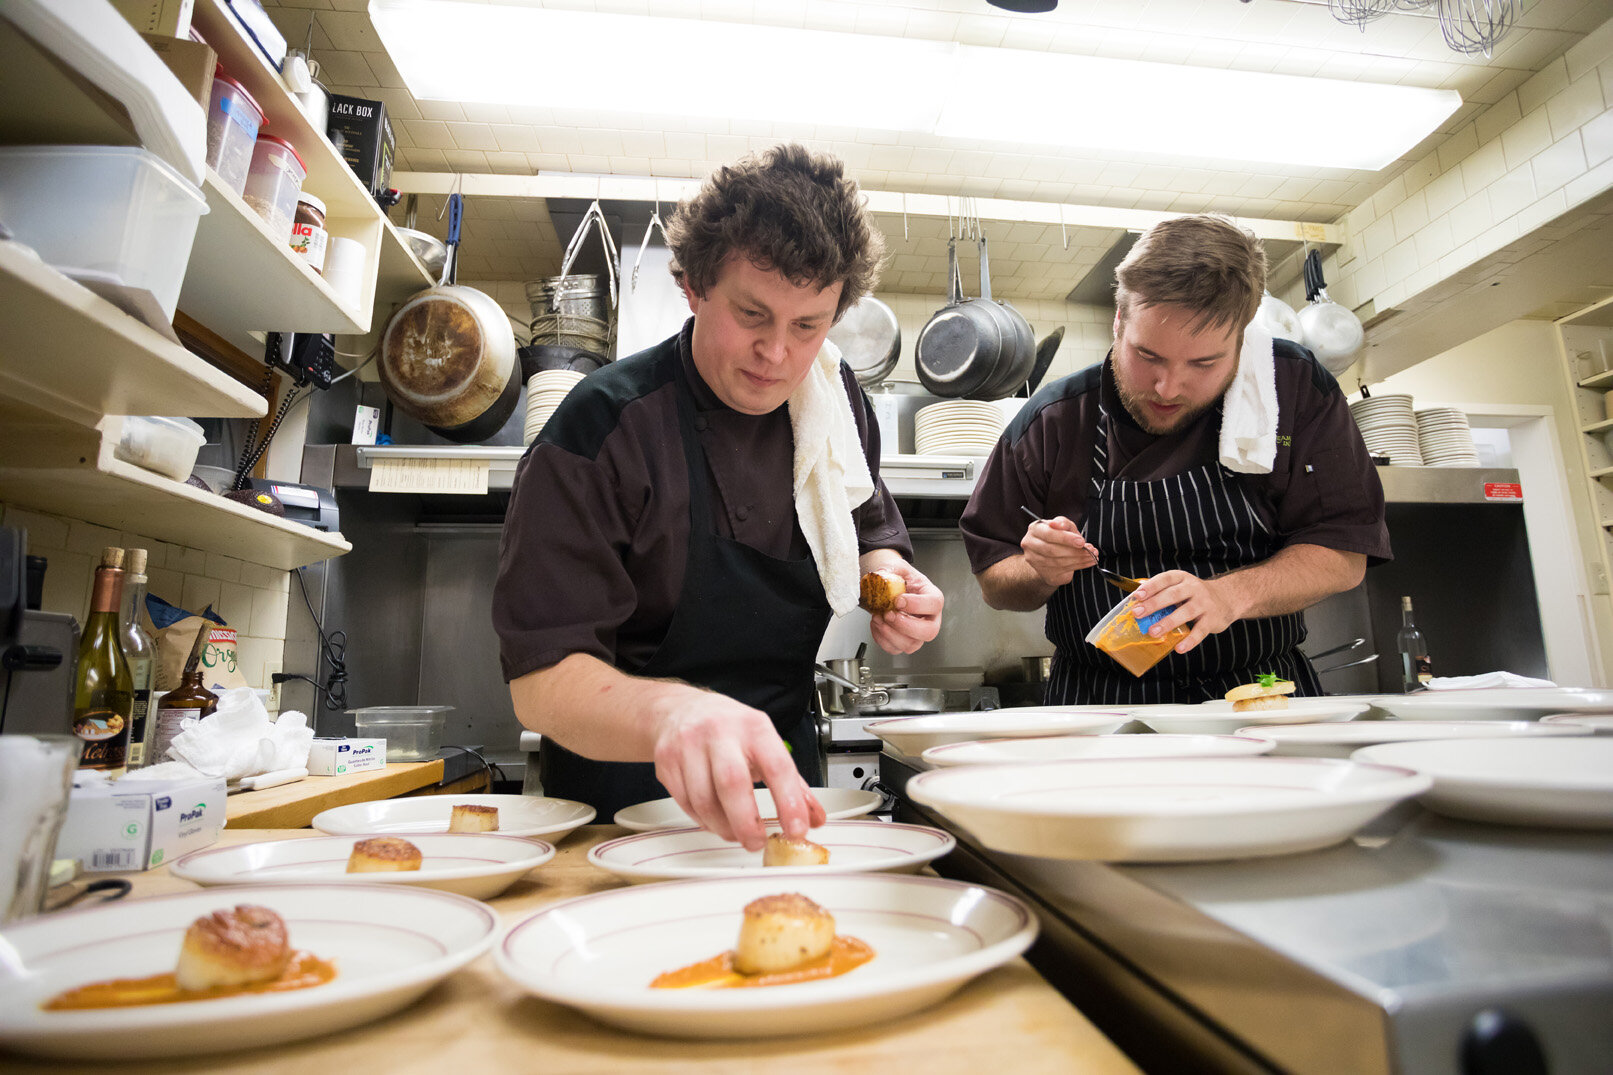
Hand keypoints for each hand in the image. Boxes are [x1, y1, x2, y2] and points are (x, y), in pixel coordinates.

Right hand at [650, 687, 826, 850]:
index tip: (796, 829)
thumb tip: (814, 817)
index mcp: (754, 727)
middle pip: (733, 783)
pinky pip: (686, 803)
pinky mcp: (667, 762)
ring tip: (736, 833)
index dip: (788, 802)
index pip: (777, 766)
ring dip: (723, 827)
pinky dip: (703, 820)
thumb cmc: (729, 729)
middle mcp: (720, 732)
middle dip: (747, 822)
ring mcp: (689, 746)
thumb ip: (793, 782)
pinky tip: (714, 820)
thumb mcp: (765, 743)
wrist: (680, 709)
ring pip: (704, 800)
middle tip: (757, 842)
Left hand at [868, 561, 943, 654]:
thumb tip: (880, 578)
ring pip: (911, 644)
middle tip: (889, 614)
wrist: (888, 587)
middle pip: (929, 631)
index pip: (934, 604)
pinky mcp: (904, 641)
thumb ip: (890, 570)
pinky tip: (877, 624)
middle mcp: (929, 618)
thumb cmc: (898, 578)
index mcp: (932, 596)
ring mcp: (917, 633)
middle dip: (905, 626)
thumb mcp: (896, 567)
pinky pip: (895, 648)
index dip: (917, 605)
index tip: (898, 600)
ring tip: (878, 617)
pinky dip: (882, 639)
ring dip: (890, 633)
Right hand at [1021, 516, 1099, 586]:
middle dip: (1074, 551)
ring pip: (1058, 562)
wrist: (1051, 556)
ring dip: (1079, 559)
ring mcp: (1035, 561)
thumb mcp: (1064, 526)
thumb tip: (1060, 524)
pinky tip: (1087, 562)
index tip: (1081, 541)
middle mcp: (1030, 545)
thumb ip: (1064, 523)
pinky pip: (1062, 570)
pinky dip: (1078, 566)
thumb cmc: (1058, 537)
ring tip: (1092, 556)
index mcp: (1034, 529)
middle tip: (1090, 550)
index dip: (1065, 538)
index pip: (1048, 534)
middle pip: (1052, 550)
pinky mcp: (1044, 573)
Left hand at [1129, 571, 1239, 653]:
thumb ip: (1162, 592)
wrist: (1227, 598)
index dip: (1151, 587)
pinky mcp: (1212, 619)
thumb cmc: (1194, 595)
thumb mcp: (1180, 586)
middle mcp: (1194, 588)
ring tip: (1152, 632)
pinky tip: (1179, 648)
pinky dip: (1189, 640)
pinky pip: (1200, 631)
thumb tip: (1136, 602)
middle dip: (1153, 604)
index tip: (1137, 595)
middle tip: (1137, 613)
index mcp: (1182, 578)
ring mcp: (1204, 604)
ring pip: (1185, 612)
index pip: (1165, 579)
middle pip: (1172, 595)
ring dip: (1167, 622)